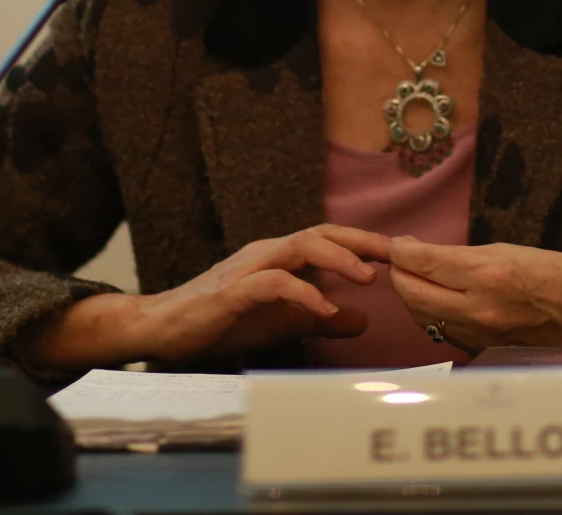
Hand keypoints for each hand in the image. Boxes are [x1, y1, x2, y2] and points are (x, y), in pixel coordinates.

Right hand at [24, 224, 395, 368]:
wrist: (161, 328)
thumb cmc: (218, 321)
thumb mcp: (278, 323)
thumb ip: (316, 319)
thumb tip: (361, 320)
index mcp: (277, 257)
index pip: (327, 239)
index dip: (363, 242)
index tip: (401, 252)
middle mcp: (265, 254)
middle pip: (319, 233)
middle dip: (361, 241)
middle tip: (397, 253)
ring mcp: (247, 269)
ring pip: (299, 248)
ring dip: (337, 259)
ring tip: (368, 276)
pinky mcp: (231, 292)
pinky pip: (273, 284)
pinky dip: (303, 293)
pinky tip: (325, 310)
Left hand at [383, 237, 561, 353]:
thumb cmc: (553, 272)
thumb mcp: (507, 250)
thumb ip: (459, 255)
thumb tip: (418, 252)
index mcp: (487, 274)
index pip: (422, 263)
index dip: (401, 251)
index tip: (395, 244)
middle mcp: (479, 308)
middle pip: (412, 294)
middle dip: (398, 274)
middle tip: (400, 259)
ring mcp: (479, 334)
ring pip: (422, 316)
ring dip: (411, 295)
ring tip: (416, 277)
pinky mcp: (481, 350)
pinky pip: (442, 332)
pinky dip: (431, 314)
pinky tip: (436, 300)